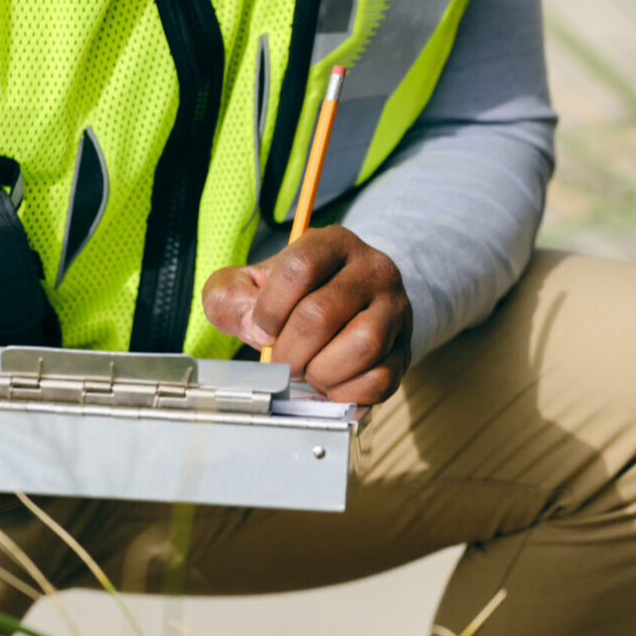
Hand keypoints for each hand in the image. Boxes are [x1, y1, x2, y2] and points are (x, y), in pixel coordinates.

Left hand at [199, 229, 411, 405]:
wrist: (350, 308)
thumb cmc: (296, 297)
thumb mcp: (252, 284)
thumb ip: (229, 297)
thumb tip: (251, 326)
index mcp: (333, 243)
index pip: (299, 267)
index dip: (270, 308)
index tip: (261, 328)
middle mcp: (373, 270)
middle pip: (321, 314)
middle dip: (289, 350)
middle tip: (283, 359)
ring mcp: (396, 310)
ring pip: (362, 345)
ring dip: (322, 371)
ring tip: (310, 370)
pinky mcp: (406, 350)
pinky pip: (380, 379)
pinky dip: (345, 392)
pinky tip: (331, 384)